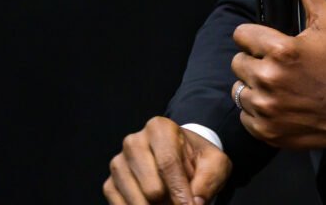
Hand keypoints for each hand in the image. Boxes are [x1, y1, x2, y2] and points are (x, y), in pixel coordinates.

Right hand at [103, 116, 230, 204]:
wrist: (181, 159)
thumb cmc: (198, 160)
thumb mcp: (215, 163)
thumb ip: (208, 181)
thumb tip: (195, 203)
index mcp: (159, 128)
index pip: (168, 164)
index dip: (180, 192)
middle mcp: (133, 142)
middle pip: (152, 188)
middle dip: (171, 203)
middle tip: (183, 201)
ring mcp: (118, 163)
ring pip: (137, 201)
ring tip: (170, 200)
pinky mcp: (110, 183)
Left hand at [230, 0, 325, 149]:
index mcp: (280, 51)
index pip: (241, 35)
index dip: (256, 37)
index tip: (270, 43)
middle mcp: (268, 79)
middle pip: (238, 62)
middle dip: (256, 61)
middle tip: (280, 65)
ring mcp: (265, 108)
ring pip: (239, 89)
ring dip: (255, 86)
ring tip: (280, 85)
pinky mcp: (266, 130)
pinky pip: (245, 115)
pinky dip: (258, 111)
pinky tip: (280, 104)